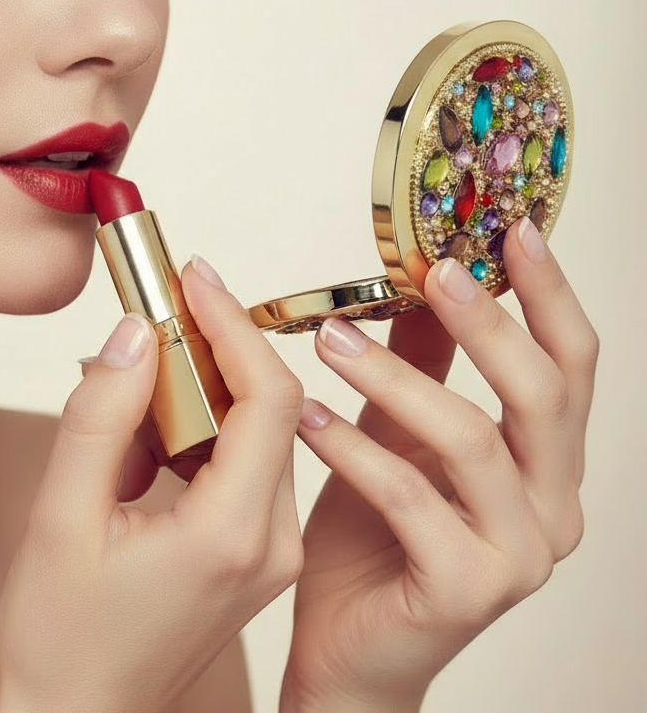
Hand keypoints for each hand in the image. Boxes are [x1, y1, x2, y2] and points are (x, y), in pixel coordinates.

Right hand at [0, 258, 304, 712]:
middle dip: (218, 348)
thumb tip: (135, 333)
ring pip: (258, 433)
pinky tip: (146, 436)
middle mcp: (272, 545)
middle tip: (162, 307)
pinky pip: (244, 465)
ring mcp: (271, 555)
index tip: (193, 278)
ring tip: (138, 382)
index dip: (234, 326)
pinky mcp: (256, 557)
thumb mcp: (60, 516)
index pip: (268, 398)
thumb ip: (99, 417)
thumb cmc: (61, 636)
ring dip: (204, 390)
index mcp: (231, 535)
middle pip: (271, 408)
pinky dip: (202, 430)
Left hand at [282, 217, 596, 712]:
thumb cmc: (375, 537)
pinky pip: (411, 501)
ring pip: (473, 441)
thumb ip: (422, 362)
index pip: (572, 363)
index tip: (513, 229)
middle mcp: (552, 506)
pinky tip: (306, 418)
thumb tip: (425, 273)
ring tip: (329, 340)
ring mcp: (518, 554)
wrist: (351, 648)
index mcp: (545, 462)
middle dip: (490, 323)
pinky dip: (355, 450)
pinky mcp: (467, 590)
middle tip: (435, 270)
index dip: (549, 292)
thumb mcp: (399, 432)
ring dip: (396, 379)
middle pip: (544, 395)